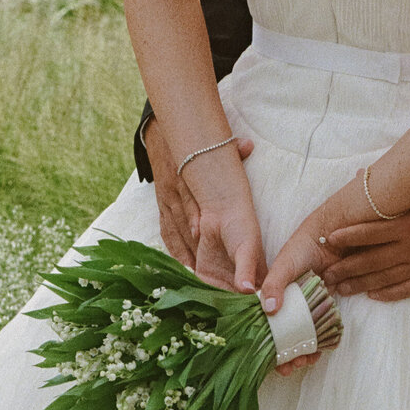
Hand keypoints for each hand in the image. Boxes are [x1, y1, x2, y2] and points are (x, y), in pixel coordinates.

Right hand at [144, 118, 253, 267]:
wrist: (162, 136)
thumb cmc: (192, 145)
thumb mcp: (209, 143)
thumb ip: (230, 147)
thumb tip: (249, 145)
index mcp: (182, 176)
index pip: (186, 198)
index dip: (191, 216)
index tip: (199, 233)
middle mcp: (171, 192)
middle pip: (179, 220)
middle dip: (190, 243)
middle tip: (201, 265)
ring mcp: (164, 201)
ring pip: (171, 230)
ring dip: (181, 252)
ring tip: (193, 274)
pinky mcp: (160, 207)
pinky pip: (166, 232)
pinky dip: (174, 250)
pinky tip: (183, 267)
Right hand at [257, 215, 329, 378]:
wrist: (334, 234)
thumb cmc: (303, 244)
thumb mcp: (284, 263)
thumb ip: (273, 284)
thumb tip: (269, 310)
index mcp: (271, 294)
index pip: (262, 324)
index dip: (263, 343)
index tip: (271, 360)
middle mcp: (286, 302)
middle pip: (281, 334)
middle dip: (284, 353)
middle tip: (290, 366)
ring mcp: (305, 305)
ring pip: (300, 334)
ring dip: (302, 349)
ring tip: (307, 359)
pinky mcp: (323, 304)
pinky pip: (320, 326)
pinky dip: (320, 338)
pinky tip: (322, 347)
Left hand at [321, 178, 409, 300]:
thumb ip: (394, 186)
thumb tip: (360, 176)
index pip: (371, 232)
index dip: (348, 237)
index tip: (329, 240)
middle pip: (372, 261)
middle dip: (346, 268)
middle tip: (325, 275)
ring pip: (385, 279)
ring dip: (360, 284)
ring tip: (341, 289)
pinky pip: (407, 288)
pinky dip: (389, 294)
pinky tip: (373, 296)